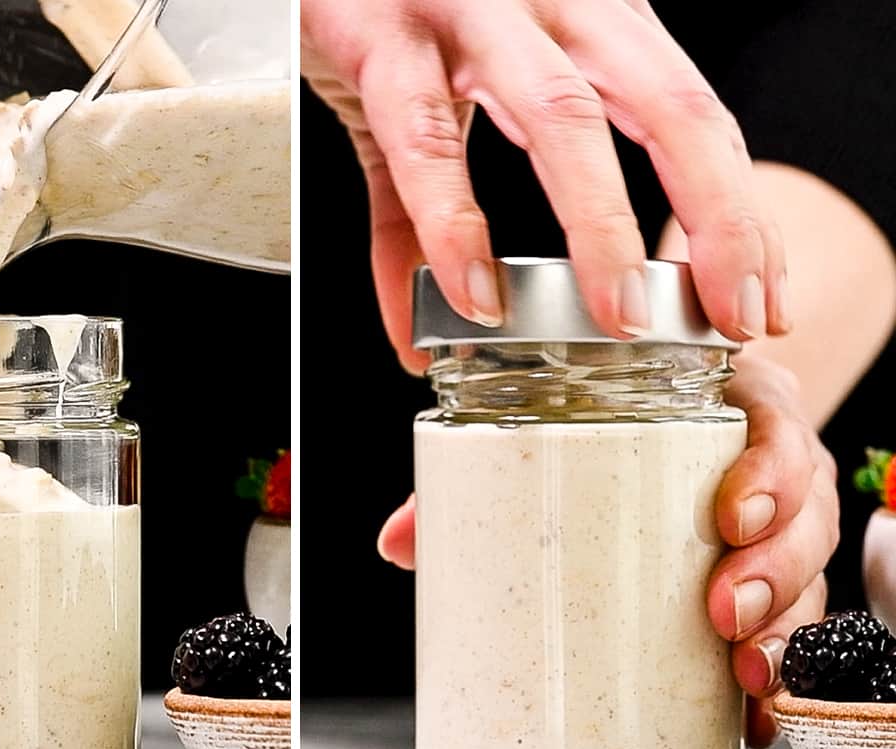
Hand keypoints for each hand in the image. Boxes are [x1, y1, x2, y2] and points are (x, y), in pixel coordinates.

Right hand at [303, 0, 789, 371]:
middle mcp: (549, 5)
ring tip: (618, 320)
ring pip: (563, 119)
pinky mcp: (383, 34)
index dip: (736, 210)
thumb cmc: (387, 15)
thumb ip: (434, 214)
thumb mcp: (440, 102)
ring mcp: (470, 14)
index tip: (758, 296)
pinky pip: (426, 138)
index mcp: (585, 20)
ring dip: (601, 230)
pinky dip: (451, 226)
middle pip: (668, 110)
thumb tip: (437, 323)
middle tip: (735, 318)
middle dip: (718, 221)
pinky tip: (472, 293)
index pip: (692, 115)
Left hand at [377, 357, 835, 747]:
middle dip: (773, 563)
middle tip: (723, 610)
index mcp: (718, 404)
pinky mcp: (773, 576)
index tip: (729, 515)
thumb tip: (401, 541)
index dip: (768, 467)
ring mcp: (773, 519)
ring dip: (782, 621)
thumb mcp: (554, 436)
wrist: (651, 429)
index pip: (769, 416)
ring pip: (808, 566)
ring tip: (744, 669)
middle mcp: (758, 460)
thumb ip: (480, 477)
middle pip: (803, 502)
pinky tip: (753, 711)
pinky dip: (779, 668)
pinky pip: (797, 619)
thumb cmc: (604, 432)